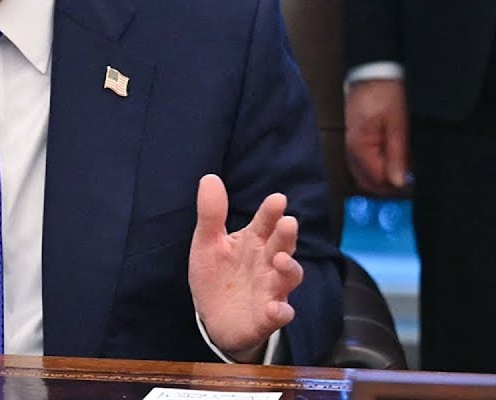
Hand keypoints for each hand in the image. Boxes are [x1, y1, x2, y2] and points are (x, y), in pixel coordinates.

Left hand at [188, 174, 302, 362]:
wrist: (213, 317)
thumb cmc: (216, 275)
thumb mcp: (207, 243)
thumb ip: (211, 214)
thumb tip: (209, 177)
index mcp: (253, 242)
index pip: (265, 223)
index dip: (270, 212)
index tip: (277, 199)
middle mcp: (267, 262)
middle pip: (282, 246)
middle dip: (286, 235)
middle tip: (288, 222)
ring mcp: (270, 289)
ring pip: (288, 277)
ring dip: (288, 268)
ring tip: (280, 259)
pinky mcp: (267, 316)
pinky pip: (279, 314)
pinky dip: (280, 312)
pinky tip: (275, 308)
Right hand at [344, 79, 409, 194]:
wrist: (374, 73)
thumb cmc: (386, 94)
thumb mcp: (398, 125)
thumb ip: (398, 155)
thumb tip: (398, 182)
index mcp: (359, 146)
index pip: (376, 179)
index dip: (396, 186)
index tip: (413, 185)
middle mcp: (350, 149)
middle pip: (366, 181)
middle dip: (387, 186)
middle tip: (409, 182)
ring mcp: (350, 145)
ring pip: (363, 174)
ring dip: (382, 177)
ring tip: (403, 171)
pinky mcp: (355, 139)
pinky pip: (363, 163)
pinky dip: (377, 167)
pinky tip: (392, 162)